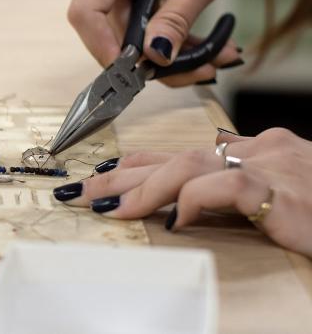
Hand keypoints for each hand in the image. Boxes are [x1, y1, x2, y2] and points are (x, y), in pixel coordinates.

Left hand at [53, 128, 311, 256]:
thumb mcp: (278, 201)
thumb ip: (237, 195)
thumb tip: (183, 207)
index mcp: (259, 150)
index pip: (185, 151)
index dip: (141, 163)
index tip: (103, 176)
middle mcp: (263, 150)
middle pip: (178, 155)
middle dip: (125, 174)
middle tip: (85, 191)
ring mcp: (275, 167)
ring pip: (193, 165)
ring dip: (144, 187)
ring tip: (109, 208)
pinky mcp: (285, 193)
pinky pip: (227, 188)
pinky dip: (194, 200)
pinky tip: (174, 218)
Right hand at [67, 0, 250, 85]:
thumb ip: (177, 17)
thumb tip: (155, 58)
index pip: (87, 10)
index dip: (102, 47)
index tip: (132, 72)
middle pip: (110, 29)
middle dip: (152, 58)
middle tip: (199, 70)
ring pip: (127, 34)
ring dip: (168, 54)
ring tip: (213, 59)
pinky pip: (137, 27)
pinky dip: (168, 40)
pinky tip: (199, 48)